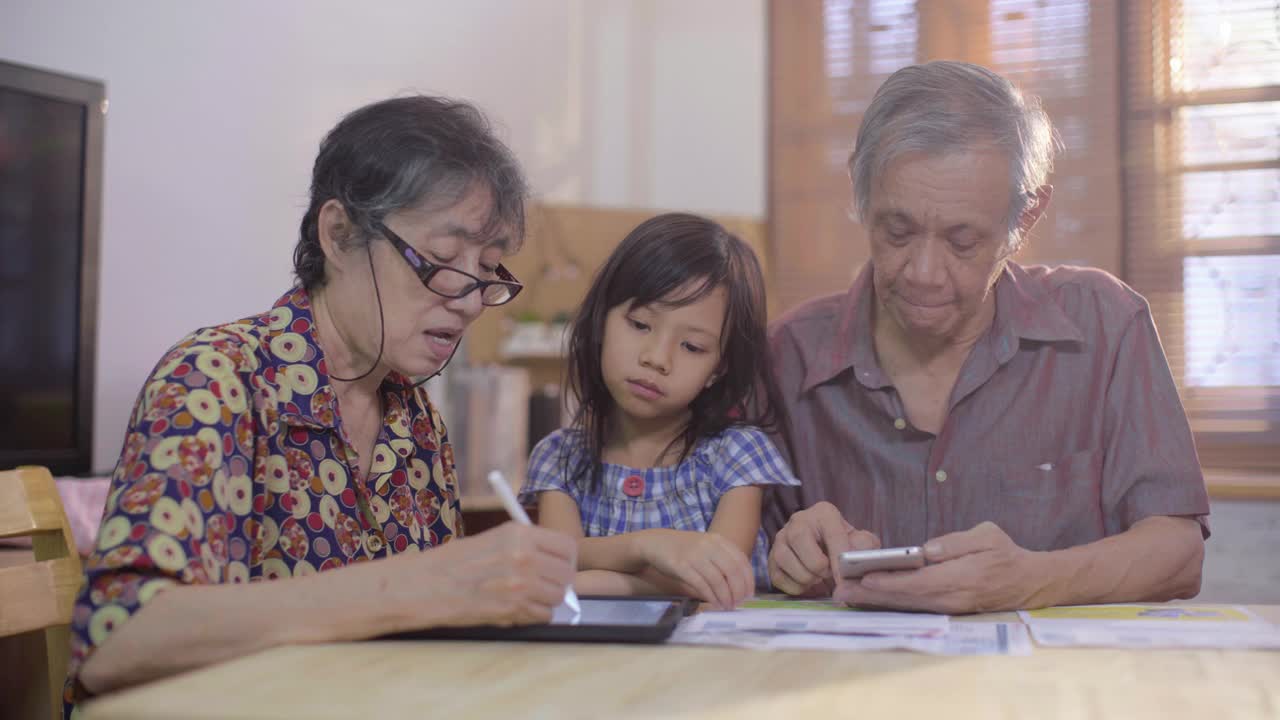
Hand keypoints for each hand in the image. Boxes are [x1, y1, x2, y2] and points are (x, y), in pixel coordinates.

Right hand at [401, 521, 576, 627]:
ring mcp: (519, 585)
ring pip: (557, 597)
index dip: (565, 559)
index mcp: (520, 534)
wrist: (423, 586)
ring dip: (545, 601)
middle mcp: (524, 556)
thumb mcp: (492, 539)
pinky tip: (514, 609)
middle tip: (542, 585)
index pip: (567, 546)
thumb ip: (525, 547)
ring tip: (523, 597)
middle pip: (566, 575)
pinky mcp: (512, 610)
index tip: (559, 566)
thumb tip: (553, 562)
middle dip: (557, 582)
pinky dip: (532, 616)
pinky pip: (541, 616)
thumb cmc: (452, 563)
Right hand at [635, 529, 753, 609]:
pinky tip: (714, 603)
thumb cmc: (683, 549)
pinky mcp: (681, 566)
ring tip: (727, 607)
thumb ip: (722, 559)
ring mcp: (694, 555)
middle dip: (738, 591)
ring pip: (718, 580)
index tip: (749, 594)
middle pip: (732, 571)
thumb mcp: (706, 547)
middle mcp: (708, 545)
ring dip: (725, 597)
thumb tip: (740, 584)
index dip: (748, 580)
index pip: (741, 561)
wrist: (655, 543)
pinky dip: (710, 597)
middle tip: (738, 603)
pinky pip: (701, 584)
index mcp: (718, 540)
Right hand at [768, 501, 878, 594]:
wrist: (828, 552)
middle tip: (827, 574)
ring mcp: (781, 539)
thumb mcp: (861, 542)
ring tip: (818, 579)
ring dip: (805, 577)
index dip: (838, 560)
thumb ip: (864, 546)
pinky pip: (777, 576)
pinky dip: (795, 587)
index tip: (843, 580)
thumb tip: (855, 557)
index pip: (832, 534)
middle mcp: (798, 521)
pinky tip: (807, 584)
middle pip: (799, 540)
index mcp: (824, 513)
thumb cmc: (845, 546)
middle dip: (817, 566)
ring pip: (785, 559)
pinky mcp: (771, 558)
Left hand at [833, 521, 1050, 613]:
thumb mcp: (987, 535)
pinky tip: (868, 599)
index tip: (864, 578)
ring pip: (905, 606)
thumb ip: (956, 542)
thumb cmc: (1005, 554)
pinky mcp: (945, 610)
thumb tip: (927, 550)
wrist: (1028, 583)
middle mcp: (951, 598)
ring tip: (845, 597)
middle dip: (870, 596)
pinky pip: (913, 608)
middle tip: (840, 593)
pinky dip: (889, 605)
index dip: (890, 582)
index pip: (919, 581)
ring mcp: (948, 608)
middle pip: (905, 599)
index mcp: (960, 577)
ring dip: (874, 603)